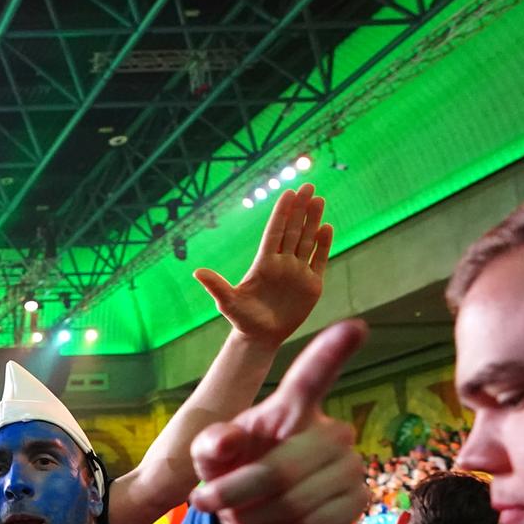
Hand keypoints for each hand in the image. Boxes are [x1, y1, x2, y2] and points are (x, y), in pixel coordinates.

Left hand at [189, 319, 370, 523]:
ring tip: (235, 514)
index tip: (354, 327)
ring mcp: (350, 466)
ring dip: (250, 518)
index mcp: (292, 407)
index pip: (313, 377)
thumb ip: (210, 444)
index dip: (332, 353)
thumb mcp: (209, 454)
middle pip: (280, 472)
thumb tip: (227, 440)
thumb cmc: (234, 466)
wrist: (253, 509)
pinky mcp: (357, 499)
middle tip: (208, 501)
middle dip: (234, 495)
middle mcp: (331, 431)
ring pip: (294, 505)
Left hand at [193, 183, 332, 348]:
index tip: (288, 193)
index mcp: (264, 264)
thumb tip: (197, 272)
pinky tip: (326, 227)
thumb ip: (217, 286)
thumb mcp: (228, 302)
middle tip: (308, 186)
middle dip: (301, 209)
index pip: (275, 233)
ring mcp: (297, 272)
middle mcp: (282, 263)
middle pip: (293, 231)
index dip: (282, 213)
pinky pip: (319, 260)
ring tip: (318, 199)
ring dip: (313, 220)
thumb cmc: (242, 319)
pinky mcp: (311, 284)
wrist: (261, 336)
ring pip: (307, 240)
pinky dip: (323, 245)